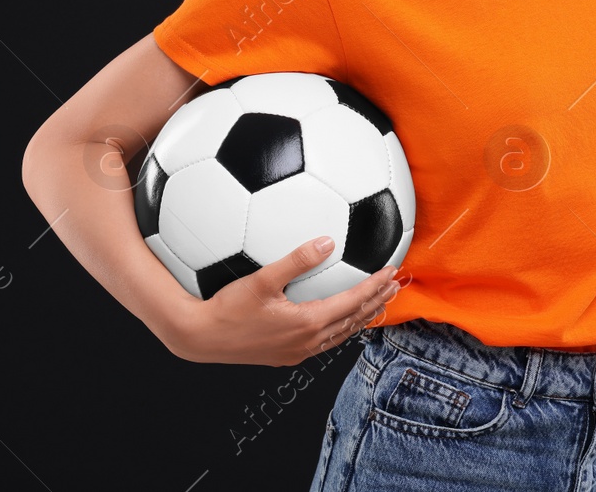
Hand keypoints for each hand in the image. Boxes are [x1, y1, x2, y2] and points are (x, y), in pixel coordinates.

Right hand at [164, 236, 401, 365]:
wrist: (200, 338)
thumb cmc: (227, 308)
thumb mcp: (262, 279)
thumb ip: (297, 259)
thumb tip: (327, 240)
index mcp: (308, 323)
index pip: (353, 302)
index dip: (375, 286)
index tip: (392, 271)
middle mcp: (308, 341)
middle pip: (353, 319)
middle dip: (376, 301)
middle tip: (395, 286)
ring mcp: (298, 351)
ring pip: (341, 333)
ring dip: (361, 316)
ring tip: (377, 303)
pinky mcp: (287, 355)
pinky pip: (325, 341)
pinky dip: (341, 326)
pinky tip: (340, 318)